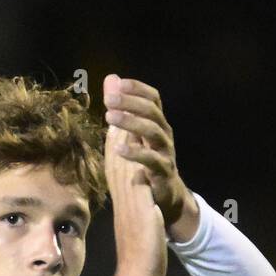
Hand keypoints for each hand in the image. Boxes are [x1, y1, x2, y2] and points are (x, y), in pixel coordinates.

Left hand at [103, 74, 197, 237]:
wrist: (166, 196)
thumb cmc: (147, 163)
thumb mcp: (133, 133)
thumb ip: (122, 108)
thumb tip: (110, 79)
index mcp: (158, 123)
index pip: (152, 98)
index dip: (138, 88)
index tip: (118, 84)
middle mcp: (164, 134)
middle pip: (151, 112)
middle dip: (130, 103)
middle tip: (108, 100)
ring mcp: (166, 153)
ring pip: (153, 132)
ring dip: (131, 123)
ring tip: (109, 117)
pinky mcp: (163, 172)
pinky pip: (151, 160)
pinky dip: (135, 153)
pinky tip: (118, 149)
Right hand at [105, 113, 166, 275]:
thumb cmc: (139, 256)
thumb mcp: (137, 222)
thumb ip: (136, 205)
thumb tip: (137, 196)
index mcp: (123, 196)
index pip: (117, 157)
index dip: (116, 130)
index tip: (114, 106)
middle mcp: (123, 194)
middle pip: (116, 149)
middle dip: (114, 117)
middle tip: (110, 85)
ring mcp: (129, 200)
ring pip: (120, 158)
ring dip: (118, 128)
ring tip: (115, 99)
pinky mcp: (139, 207)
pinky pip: (132, 176)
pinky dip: (128, 156)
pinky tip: (126, 137)